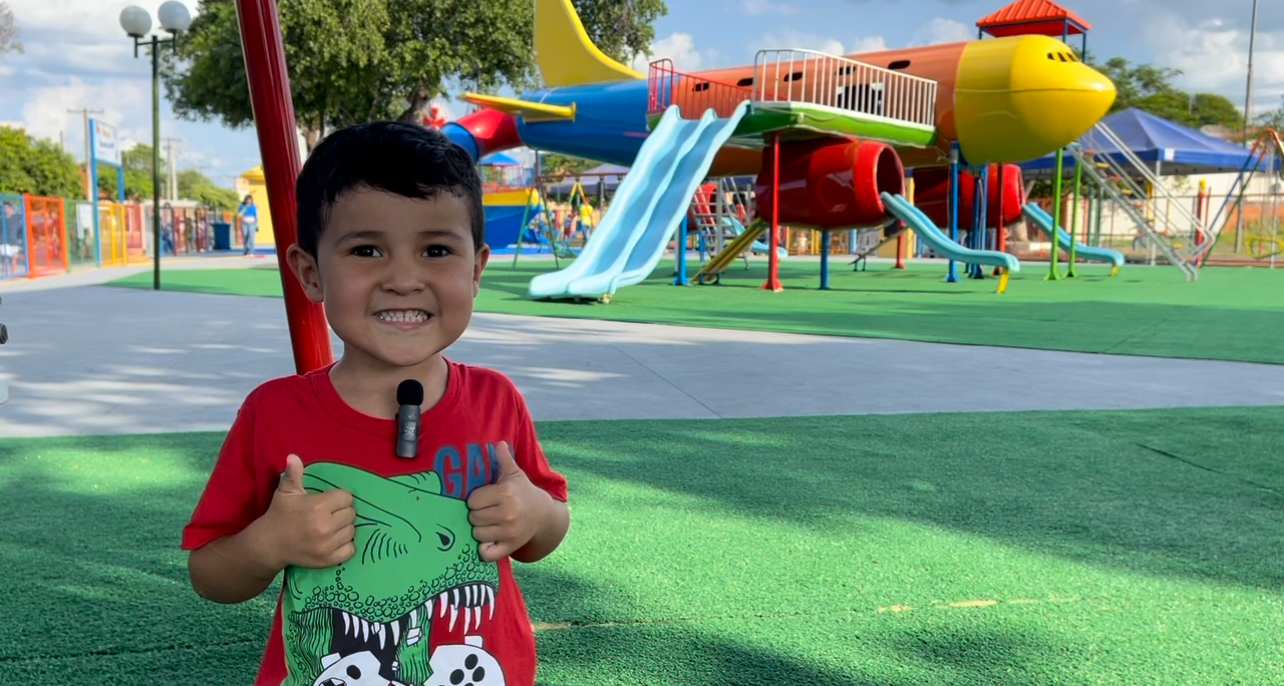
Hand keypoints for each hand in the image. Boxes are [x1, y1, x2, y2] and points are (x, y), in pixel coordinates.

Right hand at [257, 454, 355, 569]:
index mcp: (318, 506)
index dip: (338, 498)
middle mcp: (325, 526)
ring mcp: (327, 545)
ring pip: (352, 531)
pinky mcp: (328, 560)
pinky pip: (351, 549)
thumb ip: (293, 474)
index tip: (328, 502)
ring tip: (329, 527)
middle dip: (342, 512)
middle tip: (328, 515)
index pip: (346, 497)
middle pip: (351, 514)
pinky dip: (345, 545)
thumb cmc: (279, 515)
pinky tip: (334, 541)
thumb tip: (293, 456)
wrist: (269, 545)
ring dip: (344, 528)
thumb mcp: (285, 492)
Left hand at [467, 442, 548, 561]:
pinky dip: (484, 549)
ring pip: (477, 534)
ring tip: (489, 523)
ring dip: (480, 529)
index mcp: (505, 494)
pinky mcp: (510, 546)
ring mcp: (509, 532)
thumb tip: (499, 443)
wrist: (543, 514)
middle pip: (473, 517)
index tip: (484, 499)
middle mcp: (507, 514)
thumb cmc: (524, 492)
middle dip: (477, 514)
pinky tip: (488, 540)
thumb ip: (504, 459)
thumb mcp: (515, 474)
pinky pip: (487, 553)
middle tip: (487, 511)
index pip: (472, 501)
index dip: (476, 499)